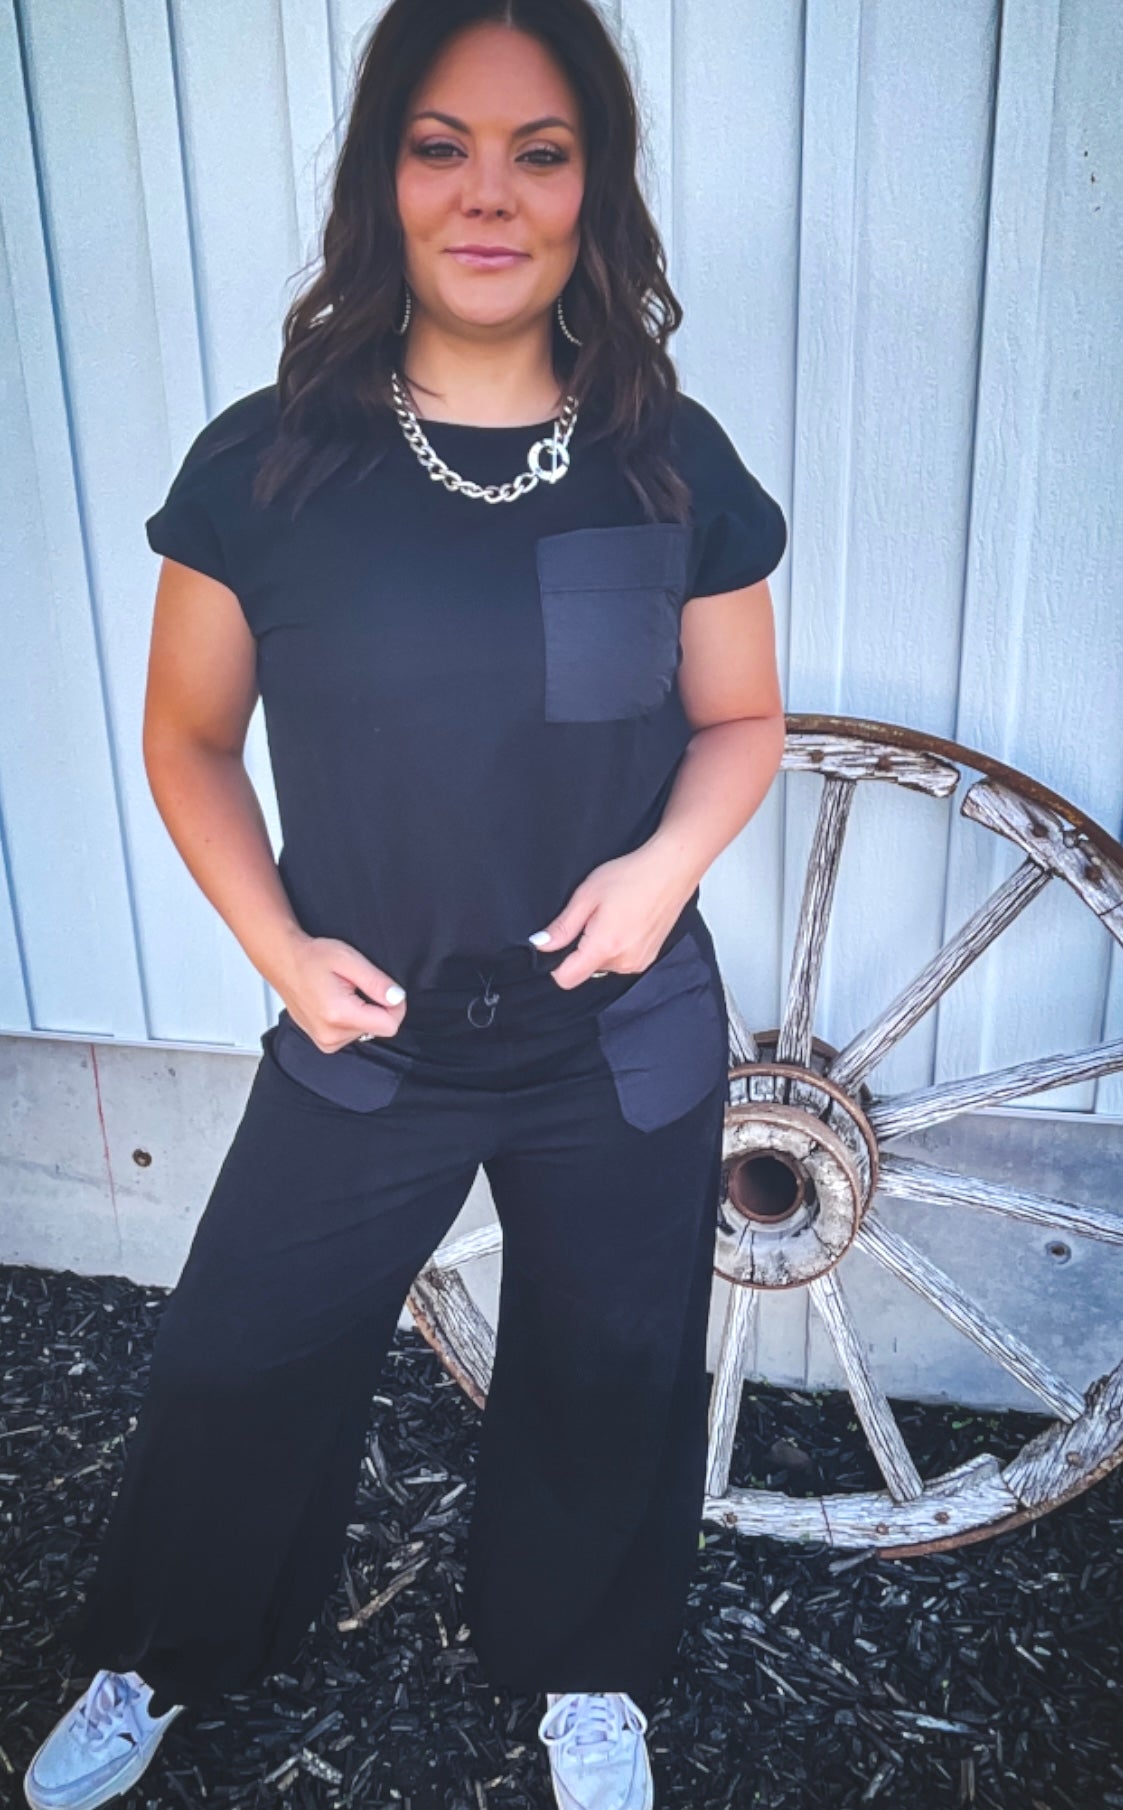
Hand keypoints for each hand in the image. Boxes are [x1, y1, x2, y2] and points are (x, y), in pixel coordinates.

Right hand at [277, 934, 407, 1049]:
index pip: (389, 1025)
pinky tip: (337, 1002)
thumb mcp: (349, 960)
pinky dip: (351, 1018)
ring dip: (362, 1012)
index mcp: (339, 1015)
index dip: (395, 1006)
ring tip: (343, 993)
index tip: (385, 990)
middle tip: (355, 986)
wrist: (283, 962)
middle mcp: (331, 1035)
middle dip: (375, 1006)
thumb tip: (397, 998)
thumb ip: (376, 982)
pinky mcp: (324, 1042)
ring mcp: (325, 1041)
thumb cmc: (311, 958)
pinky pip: (352, 1034)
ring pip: (366, 1031)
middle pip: (378, 1028)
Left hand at [531, 843, 697, 989]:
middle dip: (581, 948)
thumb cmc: (632, 876)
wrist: (671, 870)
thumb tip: (540, 946)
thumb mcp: (587, 895)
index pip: (566, 979)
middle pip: (585, 971)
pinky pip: (620, 961)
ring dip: (600, 947)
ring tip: (612, 917)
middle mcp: (623, 962)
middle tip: (593, 917)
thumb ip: (563, 926)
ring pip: (603, 966)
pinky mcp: (648, 959)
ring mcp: (639, 963)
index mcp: (604, 947)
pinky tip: (625, 922)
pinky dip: (617, 947)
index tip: (559, 942)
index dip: (555, 964)